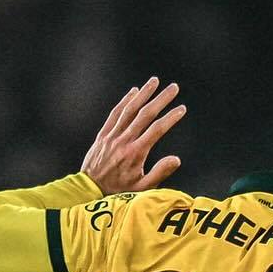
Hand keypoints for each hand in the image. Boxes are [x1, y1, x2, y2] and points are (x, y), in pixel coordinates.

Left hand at [81, 78, 185, 193]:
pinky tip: (134, 91)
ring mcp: (112, 135)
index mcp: (136, 153)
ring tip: (154, 81)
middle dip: (161, 99)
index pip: (157, 130)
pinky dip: (125, 101)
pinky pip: (115, 113)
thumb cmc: (118, 190)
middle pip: (145, 114)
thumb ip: (159, 173)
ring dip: (143, 94)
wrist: (91, 189)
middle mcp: (124, 140)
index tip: (181, 109)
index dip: (171, 118)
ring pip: (129, 109)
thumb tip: (176, 160)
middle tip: (173, 87)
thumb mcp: (142, 189)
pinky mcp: (103, 134)